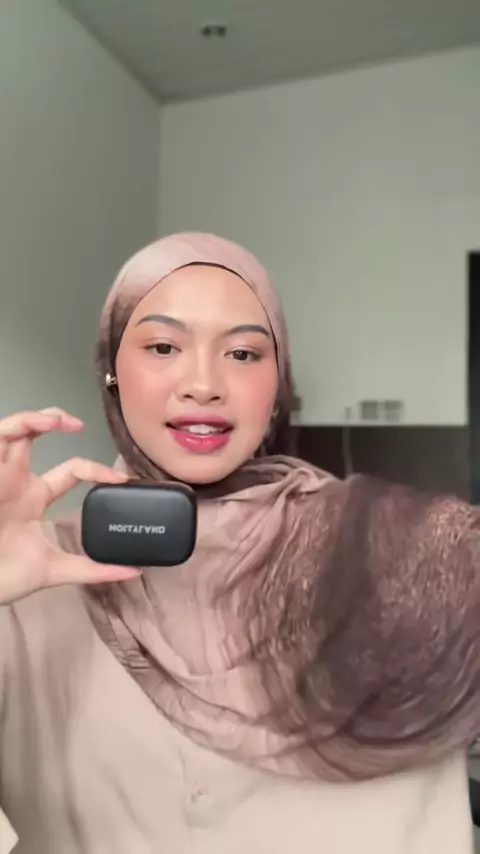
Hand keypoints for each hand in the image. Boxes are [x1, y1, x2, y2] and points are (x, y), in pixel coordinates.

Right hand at [0, 408, 139, 604]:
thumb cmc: (3, 577)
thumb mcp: (53, 570)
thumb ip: (92, 569)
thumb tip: (133, 571)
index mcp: (33, 499)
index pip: (70, 471)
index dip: (96, 470)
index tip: (121, 479)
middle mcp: (15, 482)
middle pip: (32, 436)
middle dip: (55, 420)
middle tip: (78, 424)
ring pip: (13, 429)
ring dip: (35, 418)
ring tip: (58, 421)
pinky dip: (17, 426)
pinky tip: (37, 426)